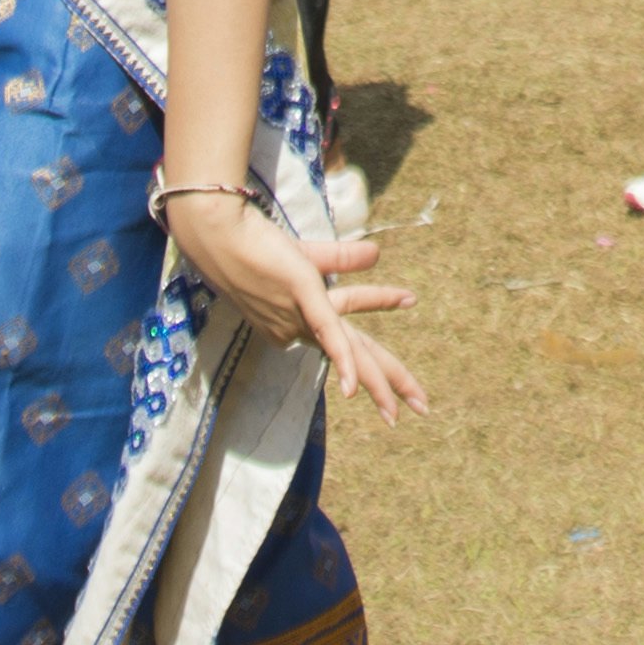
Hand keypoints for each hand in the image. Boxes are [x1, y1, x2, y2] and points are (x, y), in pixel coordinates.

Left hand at [165, 185, 430, 416]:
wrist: (222, 234)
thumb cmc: (256, 246)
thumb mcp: (308, 257)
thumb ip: (343, 259)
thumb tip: (377, 255)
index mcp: (308, 320)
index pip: (354, 332)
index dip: (383, 313)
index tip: (410, 299)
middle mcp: (306, 327)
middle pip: (358, 357)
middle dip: (390, 383)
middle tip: (421, 407)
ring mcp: (302, 317)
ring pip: (349, 354)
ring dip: (376, 384)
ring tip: (397, 410)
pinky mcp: (303, 296)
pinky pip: (329, 332)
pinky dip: (344, 361)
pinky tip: (353, 390)